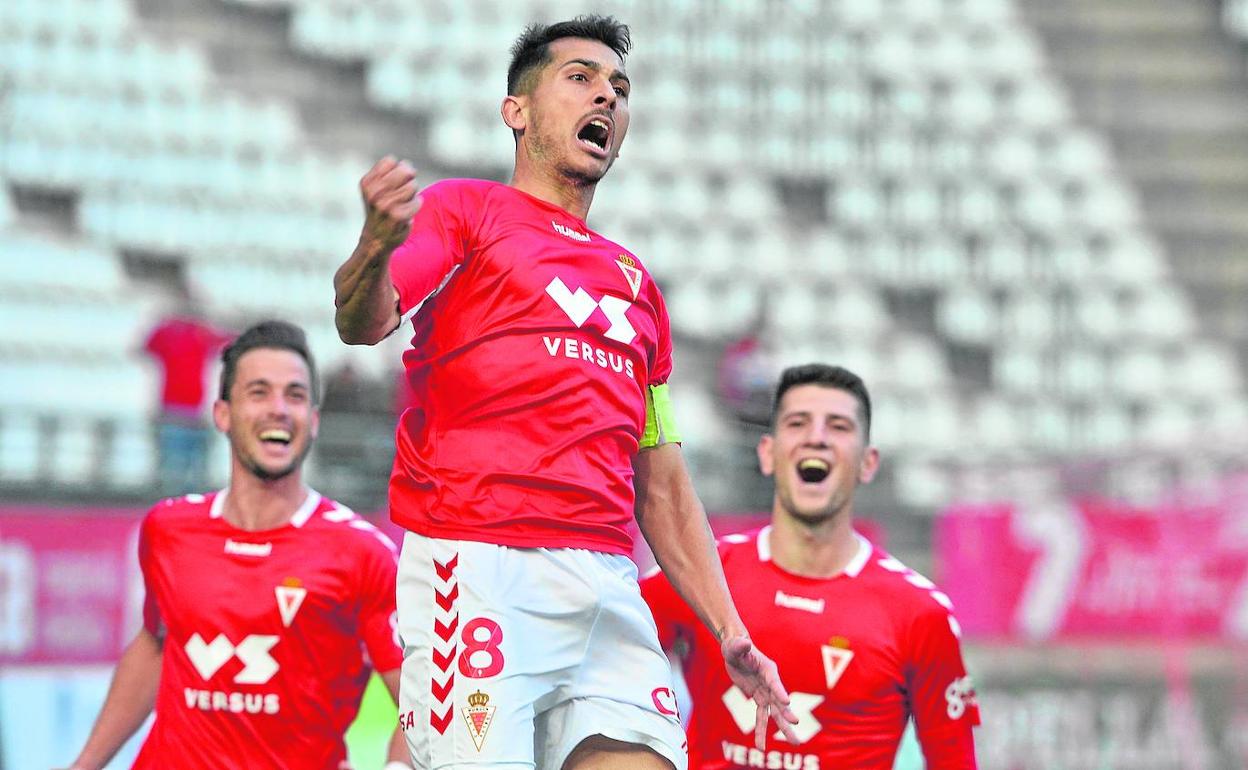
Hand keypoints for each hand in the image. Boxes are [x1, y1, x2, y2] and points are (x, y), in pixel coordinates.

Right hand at [359, 156, 421, 250]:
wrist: (376, 240)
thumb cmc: (381, 210)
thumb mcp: (376, 188)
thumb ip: (389, 173)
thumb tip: (407, 166)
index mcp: (367, 182)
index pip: (391, 160)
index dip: (398, 168)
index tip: (394, 182)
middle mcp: (373, 192)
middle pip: (405, 170)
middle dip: (409, 178)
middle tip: (403, 192)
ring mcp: (384, 204)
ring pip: (413, 185)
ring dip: (412, 194)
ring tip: (402, 204)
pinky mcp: (397, 216)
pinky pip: (418, 201)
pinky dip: (416, 205)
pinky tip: (406, 213)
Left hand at [721, 635, 799, 749]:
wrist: (736, 651)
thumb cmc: (736, 646)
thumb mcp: (735, 645)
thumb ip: (740, 645)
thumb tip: (744, 642)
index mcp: (768, 669)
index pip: (774, 682)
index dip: (779, 691)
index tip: (786, 701)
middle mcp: (770, 683)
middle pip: (780, 701)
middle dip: (786, 712)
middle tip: (795, 724)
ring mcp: (766, 692)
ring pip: (775, 713)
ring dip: (783, 728)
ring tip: (795, 744)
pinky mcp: (759, 698)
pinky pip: (761, 717)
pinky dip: (761, 730)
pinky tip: (761, 746)